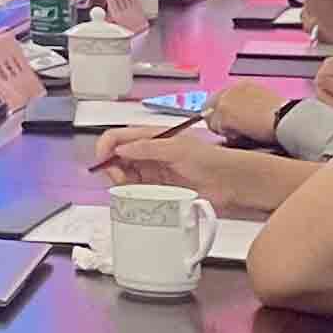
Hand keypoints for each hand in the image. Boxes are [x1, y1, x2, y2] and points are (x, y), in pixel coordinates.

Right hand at [92, 125, 229, 195]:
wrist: (230, 183)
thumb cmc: (210, 159)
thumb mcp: (177, 149)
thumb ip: (148, 147)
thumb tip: (120, 149)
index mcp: (151, 136)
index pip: (118, 136)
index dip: (105, 147)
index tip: (102, 162)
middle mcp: (149, 152)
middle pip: (116, 156)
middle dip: (111, 167)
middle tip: (118, 179)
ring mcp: (153, 171)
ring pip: (124, 174)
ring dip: (120, 182)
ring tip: (129, 188)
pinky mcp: (158, 188)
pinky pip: (136, 190)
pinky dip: (131, 193)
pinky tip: (137, 196)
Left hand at [208, 80, 288, 143]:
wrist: (288, 119)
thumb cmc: (285, 117)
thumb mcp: (265, 107)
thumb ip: (247, 109)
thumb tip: (234, 122)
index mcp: (244, 86)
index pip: (221, 98)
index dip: (221, 113)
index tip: (224, 123)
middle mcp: (233, 88)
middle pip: (210, 106)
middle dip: (218, 120)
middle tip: (232, 132)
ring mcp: (227, 99)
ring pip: (212, 119)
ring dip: (223, 129)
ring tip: (243, 134)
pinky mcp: (224, 112)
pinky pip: (216, 128)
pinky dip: (227, 134)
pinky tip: (243, 135)